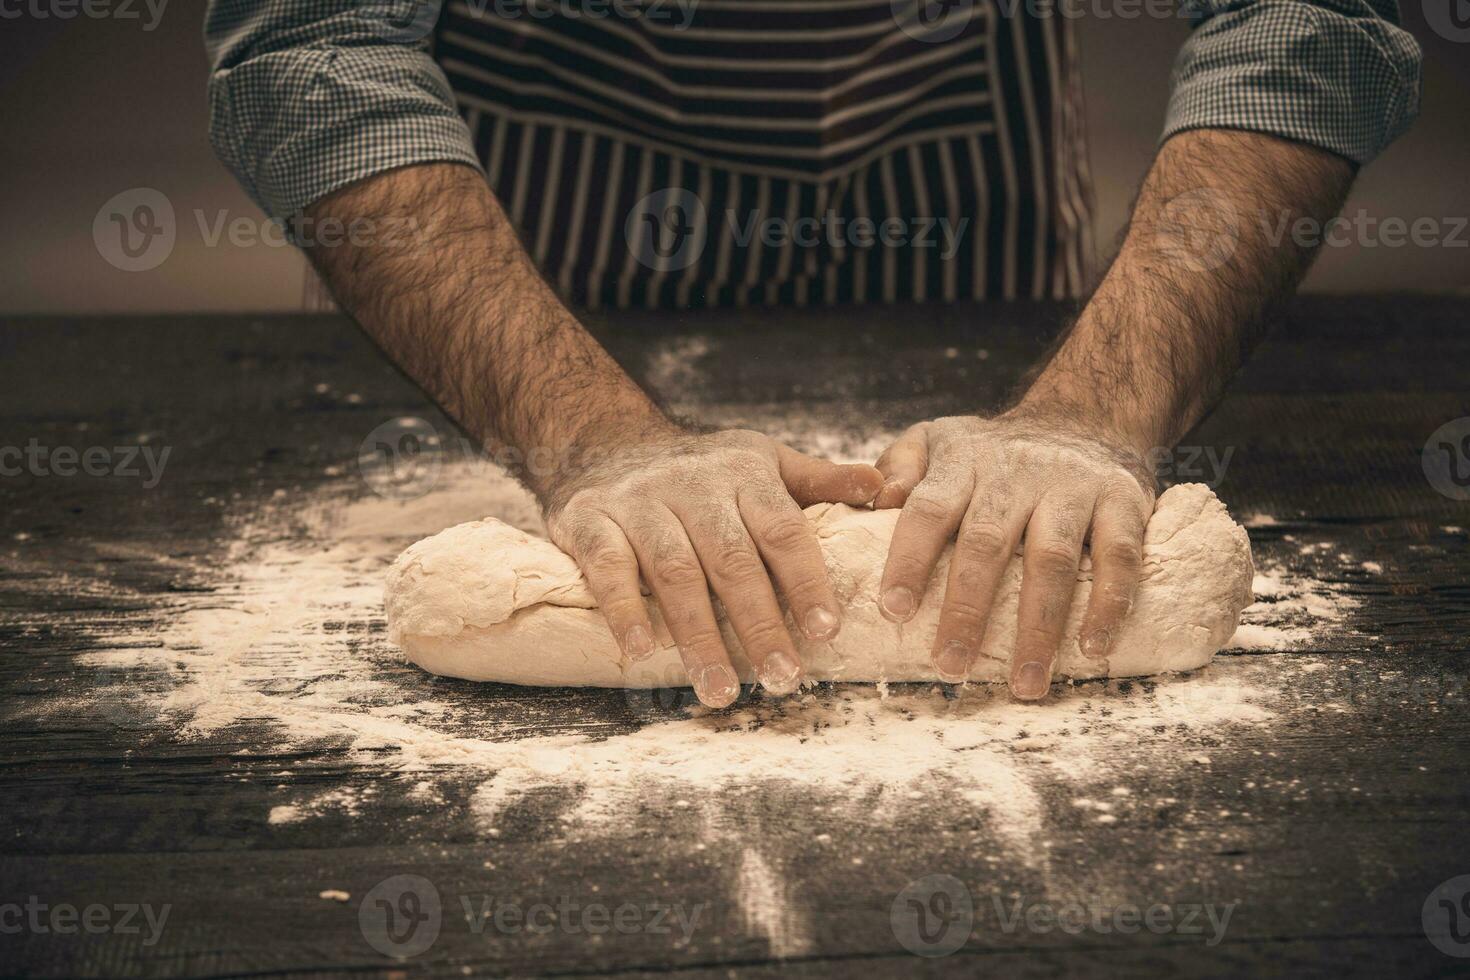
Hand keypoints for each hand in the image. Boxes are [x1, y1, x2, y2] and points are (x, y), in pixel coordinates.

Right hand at [544, 427, 883, 707]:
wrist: (606, 440)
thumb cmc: (701, 469)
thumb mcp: (762, 460)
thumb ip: (818, 480)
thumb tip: (885, 489)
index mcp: (745, 474)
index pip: (783, 530)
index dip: (805, 581)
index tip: (827, 631)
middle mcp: (693, 486)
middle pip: (732, 560)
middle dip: (759, 623)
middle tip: (783, 678)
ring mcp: (639, 502)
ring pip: (675, 571)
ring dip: (698, 635)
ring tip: (719, 689)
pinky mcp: (589, 520)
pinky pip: (608, 567)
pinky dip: (623, 610)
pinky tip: (641, 653)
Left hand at [873, 413, 1154, 699]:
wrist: (1084, 416)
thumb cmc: (993, 450)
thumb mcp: (937, 439)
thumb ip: (900, 467)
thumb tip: (877, 503)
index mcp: (963, 463)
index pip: (929, 511)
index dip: (911, 560)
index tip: (894, 611)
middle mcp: (1016, 474)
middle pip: (986, 543)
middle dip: (967, 609)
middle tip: (950, 666)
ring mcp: (1072, 487)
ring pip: (1050, 559)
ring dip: (1038, 627)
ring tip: (1025, 684)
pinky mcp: (1122, 502)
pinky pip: (1118, 557)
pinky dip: (1109, 603)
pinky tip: (1093, 648)